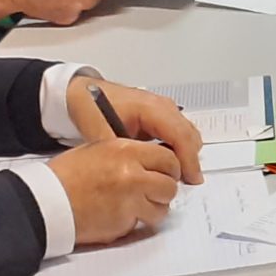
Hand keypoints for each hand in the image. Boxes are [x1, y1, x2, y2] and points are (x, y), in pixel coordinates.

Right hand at [45, 139, 182, 244]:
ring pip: (162, 208)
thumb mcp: (99, 150)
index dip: (170, 168)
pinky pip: (142, 224)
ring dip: (153, 209)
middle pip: (170, 185)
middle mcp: (132, 173)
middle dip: (163, 190)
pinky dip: (135, 222)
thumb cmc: (66, 177)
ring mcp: (130, 200)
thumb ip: (129, 155)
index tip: (166, 173)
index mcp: (126, 150)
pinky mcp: (123, 222)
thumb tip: (152, 161)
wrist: (46, 202)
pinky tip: (120, 215)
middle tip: (153, 193)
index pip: (168, 158)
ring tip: (136, 206)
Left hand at [67, 76, 203, 183]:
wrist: (85, 91)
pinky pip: (180, 133)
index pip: (180, 134)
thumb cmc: (92, 106)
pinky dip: (179, 150)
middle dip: (190, 160)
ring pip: (188, 134)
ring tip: (173, 176)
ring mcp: (164, 108)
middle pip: (190, 135)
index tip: (189, 180)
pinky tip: (166, 164)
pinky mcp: (162, 114)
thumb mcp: (101, 133)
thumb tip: (135, 176)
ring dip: (185, 155)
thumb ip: (121, 154)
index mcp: (150, 107)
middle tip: (182, 184)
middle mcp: (162, 106)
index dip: (188, 160)